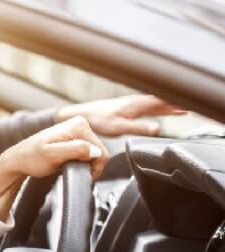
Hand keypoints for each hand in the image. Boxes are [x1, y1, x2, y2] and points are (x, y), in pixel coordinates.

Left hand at [0, 116, 108, 219]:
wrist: (19, 160)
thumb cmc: (31, 159)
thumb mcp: (52, 155)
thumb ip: (75, 150)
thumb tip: (95, 150)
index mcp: (78, 125)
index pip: (102, 151)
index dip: (93, 167)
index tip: (78, 172)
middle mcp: (79, 123)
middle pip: (99, 151)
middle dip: (89, 165)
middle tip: (70, 170)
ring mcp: (77, 130)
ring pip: (94, 153)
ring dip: (84, 163)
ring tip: (67, 166)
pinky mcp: (74, 138)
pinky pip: (87, 152)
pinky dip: (81, 161)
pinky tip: (68, 163)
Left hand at [55, 95, 185, 136]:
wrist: (81, 115)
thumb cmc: (97, 120)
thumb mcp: (119, 127)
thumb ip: (139, 128)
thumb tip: (157, 128)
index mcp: (137, 104)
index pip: (161, 101)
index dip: (175, 103)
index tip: (188, 105)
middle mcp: (135, 101)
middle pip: (160, 101)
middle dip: (175, 103)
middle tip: (191, 107)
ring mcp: (131, 103)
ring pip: (155, 103)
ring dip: (168, 105)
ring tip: (182, 108)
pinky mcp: (127, 107)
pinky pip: (148, 106)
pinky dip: (158, 107)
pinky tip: (160, 110)